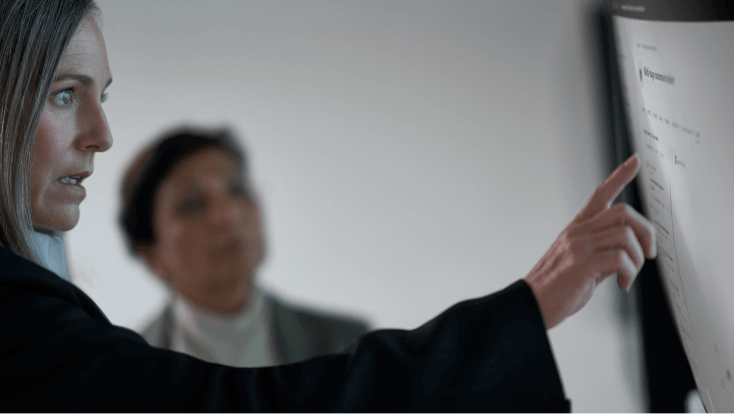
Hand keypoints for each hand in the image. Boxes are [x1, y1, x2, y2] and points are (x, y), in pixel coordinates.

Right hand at [524, 154, 655, 328]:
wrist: (532, 304)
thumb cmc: (556, 287)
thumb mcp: (582, 263)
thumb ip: (603, 253)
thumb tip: (628, 254)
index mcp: (577, 229)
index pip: (600, 194)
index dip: (619, 176)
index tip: (635, 161)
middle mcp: (578, 232)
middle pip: (623, 212)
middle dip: (646, 232)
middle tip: (648, 253)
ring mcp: (578, 246)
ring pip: (625, 235)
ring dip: (637, 258)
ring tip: (630, 274)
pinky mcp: (581, 263)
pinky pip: (620, 258)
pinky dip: (629, 273)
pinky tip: (622, 284)